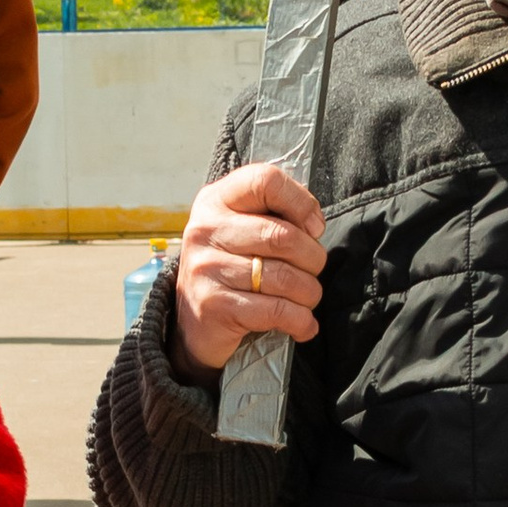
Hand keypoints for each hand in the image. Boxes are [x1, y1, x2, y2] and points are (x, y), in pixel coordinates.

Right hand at [171, 161, 328, 386]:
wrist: (193, 321)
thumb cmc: (232, 267)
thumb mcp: (243, 228)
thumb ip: (275, 215)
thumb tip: (314, 225)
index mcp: (216, 200)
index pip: (266, 181)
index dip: (301, 202)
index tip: (313, 228)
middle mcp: (205, 229)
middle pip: (283, 236)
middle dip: (314, 258)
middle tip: (313, 270)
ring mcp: (206, 267)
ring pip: (284, 277)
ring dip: (309, 293)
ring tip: (307, 298)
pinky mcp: (213, 305)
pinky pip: (275, 311)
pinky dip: (301, 321)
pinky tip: (304, 324)